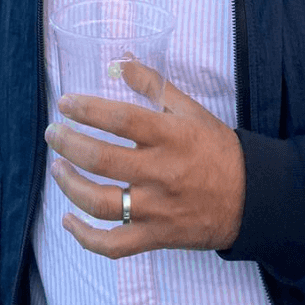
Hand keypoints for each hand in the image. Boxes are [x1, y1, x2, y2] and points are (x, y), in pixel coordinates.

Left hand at [44, 70, 244, 258]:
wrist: (251, 198)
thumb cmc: (216, 148)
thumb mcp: (190, 110)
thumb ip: (153, 84)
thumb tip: (122, 60)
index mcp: (170, 136)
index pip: (121, 120)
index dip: (87, 110)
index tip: (65, 103)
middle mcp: (160, 172)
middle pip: (102, 160)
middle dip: (69, 144)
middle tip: (53, 133)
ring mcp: (156, 209)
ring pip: (100, 202)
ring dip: (70, 185)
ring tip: (57, 168)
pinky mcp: (155, 236)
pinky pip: (113, 244)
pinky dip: (86, 237)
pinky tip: (68, 221)